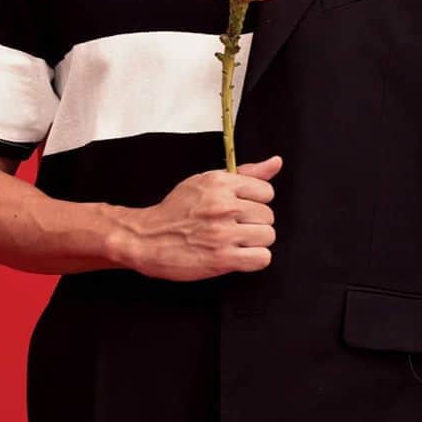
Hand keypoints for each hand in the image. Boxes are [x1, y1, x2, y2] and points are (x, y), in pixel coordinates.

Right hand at [120, 155, 282, 281]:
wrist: (146, 238)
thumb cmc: (175, 211)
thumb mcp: (206, 181)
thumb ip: (245, 173)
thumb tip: (276, 162)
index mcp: (220, 183)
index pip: (266, 192)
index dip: (256, 202)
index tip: (241, 209)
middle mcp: (223, 206)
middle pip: (268, 216)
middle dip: (254, 223)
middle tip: (234, 227)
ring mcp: (223, 233)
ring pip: (267, 237)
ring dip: (255, 242)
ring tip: (235, 241)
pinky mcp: (222, 258)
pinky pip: (261, 258)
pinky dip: (253, 259)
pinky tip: (238, 255)